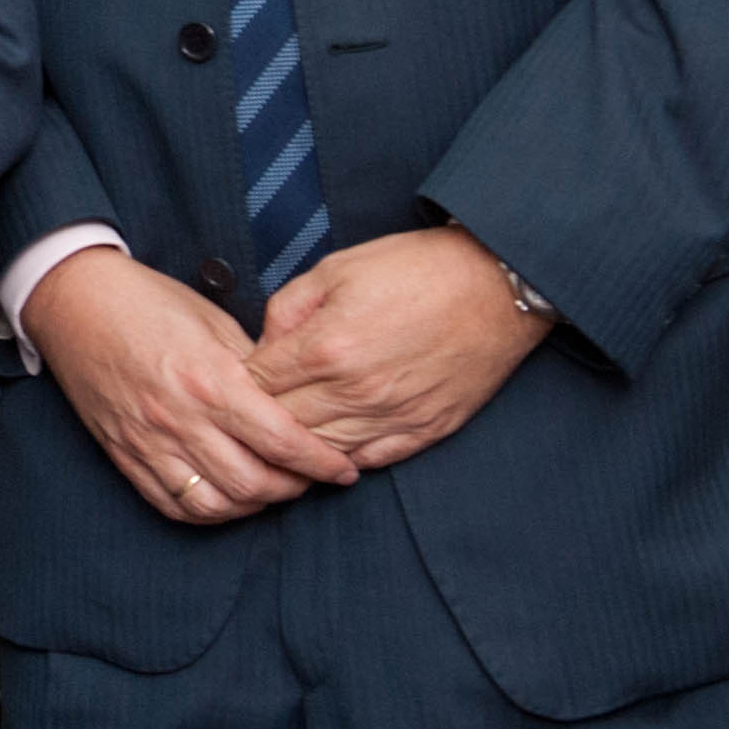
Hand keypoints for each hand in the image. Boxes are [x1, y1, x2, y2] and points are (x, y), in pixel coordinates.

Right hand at [24, 246, 361, 525]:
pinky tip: (228, 497)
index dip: (323, 462)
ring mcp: (148, 441)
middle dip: (295, 488)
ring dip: (254, 505)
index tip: (343, 467)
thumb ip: (257, 368)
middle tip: (311, 477)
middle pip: (255, 483)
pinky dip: (210, 511)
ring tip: (271, 487)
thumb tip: (295, 403)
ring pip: (217, 504)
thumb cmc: (148, 301)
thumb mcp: (215, 322)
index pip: (283, 441)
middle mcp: (180, 417)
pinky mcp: (124, 454)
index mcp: (210, 379)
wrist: (74, 301)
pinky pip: (173, 505)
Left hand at [247, 227, 552, 468]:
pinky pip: (369, 460)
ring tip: (281, 437)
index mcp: (326, 347)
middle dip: (260, 421)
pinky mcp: (424, 430)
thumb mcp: (335, 269)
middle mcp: (356, 390)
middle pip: (284, 426)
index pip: (257, 386)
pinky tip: (329, 446)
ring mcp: (392, 415)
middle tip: (248, 414)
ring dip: (298, 447)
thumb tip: (263, 345)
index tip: (234, 380)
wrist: (494, 284)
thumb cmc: (414, 269)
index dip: (239, 385)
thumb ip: (287, 309)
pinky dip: (343, 457)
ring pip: (322, 453)